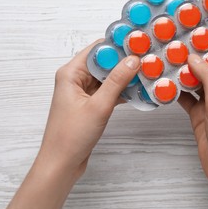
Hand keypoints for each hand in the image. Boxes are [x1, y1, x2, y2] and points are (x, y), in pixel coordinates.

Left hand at [40, 39, 139, 177]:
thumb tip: (133, 60)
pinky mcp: (89, 104)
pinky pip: (107, 91)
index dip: (116, 46)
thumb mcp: (99, 106)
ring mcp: (82, 92)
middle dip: (123, 61)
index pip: (96, 50)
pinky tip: (137, 91)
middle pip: (103, 62)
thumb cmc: (71, 136)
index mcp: (71, 73)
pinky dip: (120, 91)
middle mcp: (75, 79)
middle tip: (146, 59)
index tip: (137, 44)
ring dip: (124, 77)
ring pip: (107, 77)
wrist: (62, 163)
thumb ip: (117, 81)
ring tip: (145, 73)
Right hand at [178, 54, 207, 208]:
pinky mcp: (199, 115)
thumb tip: (195, 58)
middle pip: (206, 69)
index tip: (191, 34)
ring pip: (194, 83)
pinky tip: (164, 85)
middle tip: (171, 46)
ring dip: (182, 75)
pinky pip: (186, 98)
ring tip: (164, 61)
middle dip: (191, 59)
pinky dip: (176, 92)